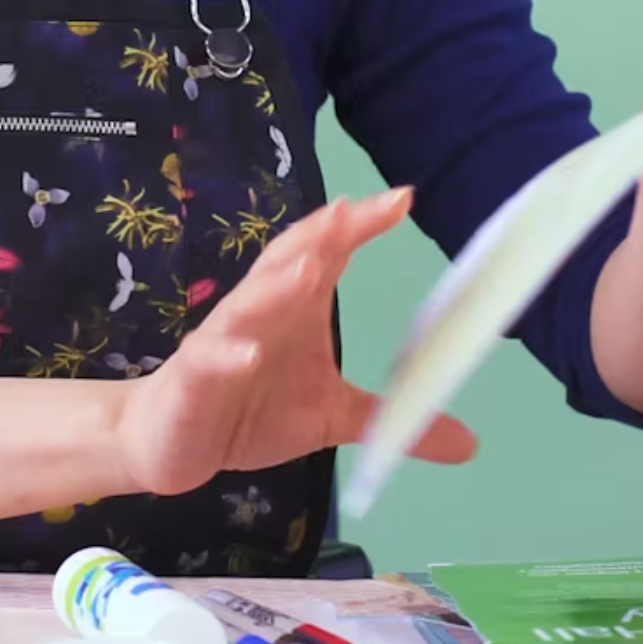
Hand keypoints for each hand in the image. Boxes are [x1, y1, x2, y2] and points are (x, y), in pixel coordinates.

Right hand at [113, 188, 477, 496]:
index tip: (402, 198)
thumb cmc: (250, 411)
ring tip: (309, 268)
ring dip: (276, 286)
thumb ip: (391, 420)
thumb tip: (470, 445)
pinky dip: (227, 355)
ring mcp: (222, 342)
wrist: (172, 441)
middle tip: (353, 210)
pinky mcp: (193, 379)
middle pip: (287, 263)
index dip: (361, 226)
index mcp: (294, 310)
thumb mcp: (331, 418)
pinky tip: (247, 354)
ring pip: (247, 305)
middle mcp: (260, 314)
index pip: (329, 256)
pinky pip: (209, 362)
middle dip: (319, 236)